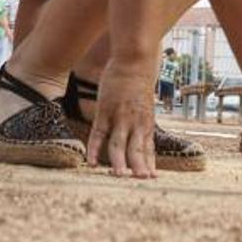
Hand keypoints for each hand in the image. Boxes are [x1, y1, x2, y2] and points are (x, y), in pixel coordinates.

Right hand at [86, 57, 158, 178]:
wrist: (135, 59)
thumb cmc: (140, 77)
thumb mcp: (145, 101)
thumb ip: (143, 116)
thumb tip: (143, 125)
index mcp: (146, 122)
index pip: (149, 148)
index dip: (150, 164)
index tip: (151, 179)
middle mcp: (135, 123)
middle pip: (137, 151)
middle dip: (138, 168)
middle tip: (140, 183)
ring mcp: (120, 118)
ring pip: (119, 145)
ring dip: (119, 163)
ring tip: (118, 177)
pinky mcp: (105, 111)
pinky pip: (98, 134)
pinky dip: (94, 148)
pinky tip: (90, 161)